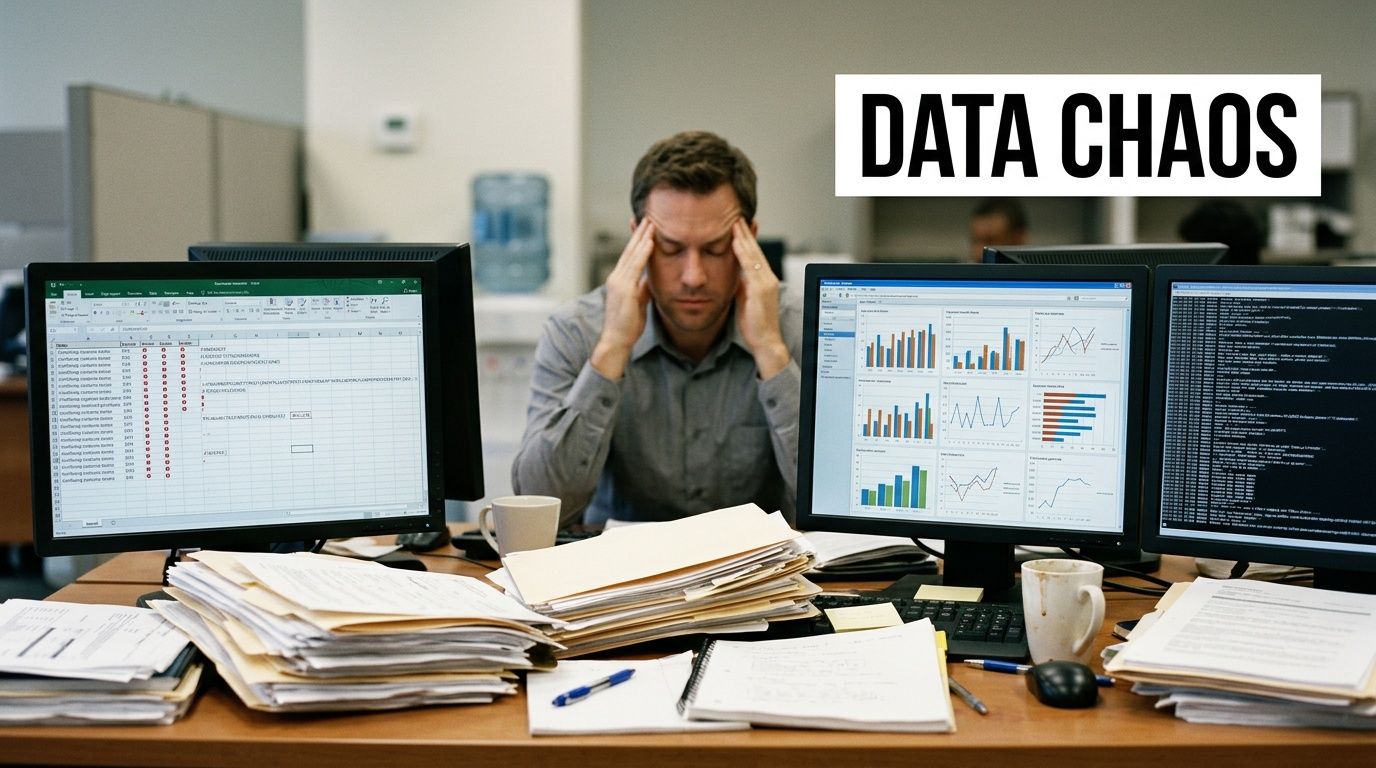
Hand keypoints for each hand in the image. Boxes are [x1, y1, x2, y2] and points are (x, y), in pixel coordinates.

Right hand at [591, 218, 654, 379]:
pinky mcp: (624, 288)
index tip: (645, 227)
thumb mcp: (639, 302)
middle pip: (630, 250)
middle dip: (639, 232)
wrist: (616, 340)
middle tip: (648, 216)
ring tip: (652, 222)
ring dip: (642, 237)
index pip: (630, 255)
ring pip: (632, 254)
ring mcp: (619, 282)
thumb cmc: (628, 325)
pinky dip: (643, 252)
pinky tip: (651, 241)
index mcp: (620, 280)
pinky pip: (635, 266)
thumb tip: (650, 279)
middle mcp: (617, 277)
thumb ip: (643, 289)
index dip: (637, 240)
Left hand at [731, 219, 789, 378]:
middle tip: (736, 215)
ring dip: (743, 236)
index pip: (755, 254)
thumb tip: (735, 275)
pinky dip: (742, 251)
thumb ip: (742, 286)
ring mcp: (766, 282)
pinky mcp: (761, 289)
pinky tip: (734, 241)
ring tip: (734, 221)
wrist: (766, 342)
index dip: (747, 239)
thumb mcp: (745, 300)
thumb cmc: (755, 325)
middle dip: (745, 232)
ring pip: (753, 253)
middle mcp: (768, 278)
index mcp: (764, 280)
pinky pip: (750, 265)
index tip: (738, 225)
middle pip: (755, 249)